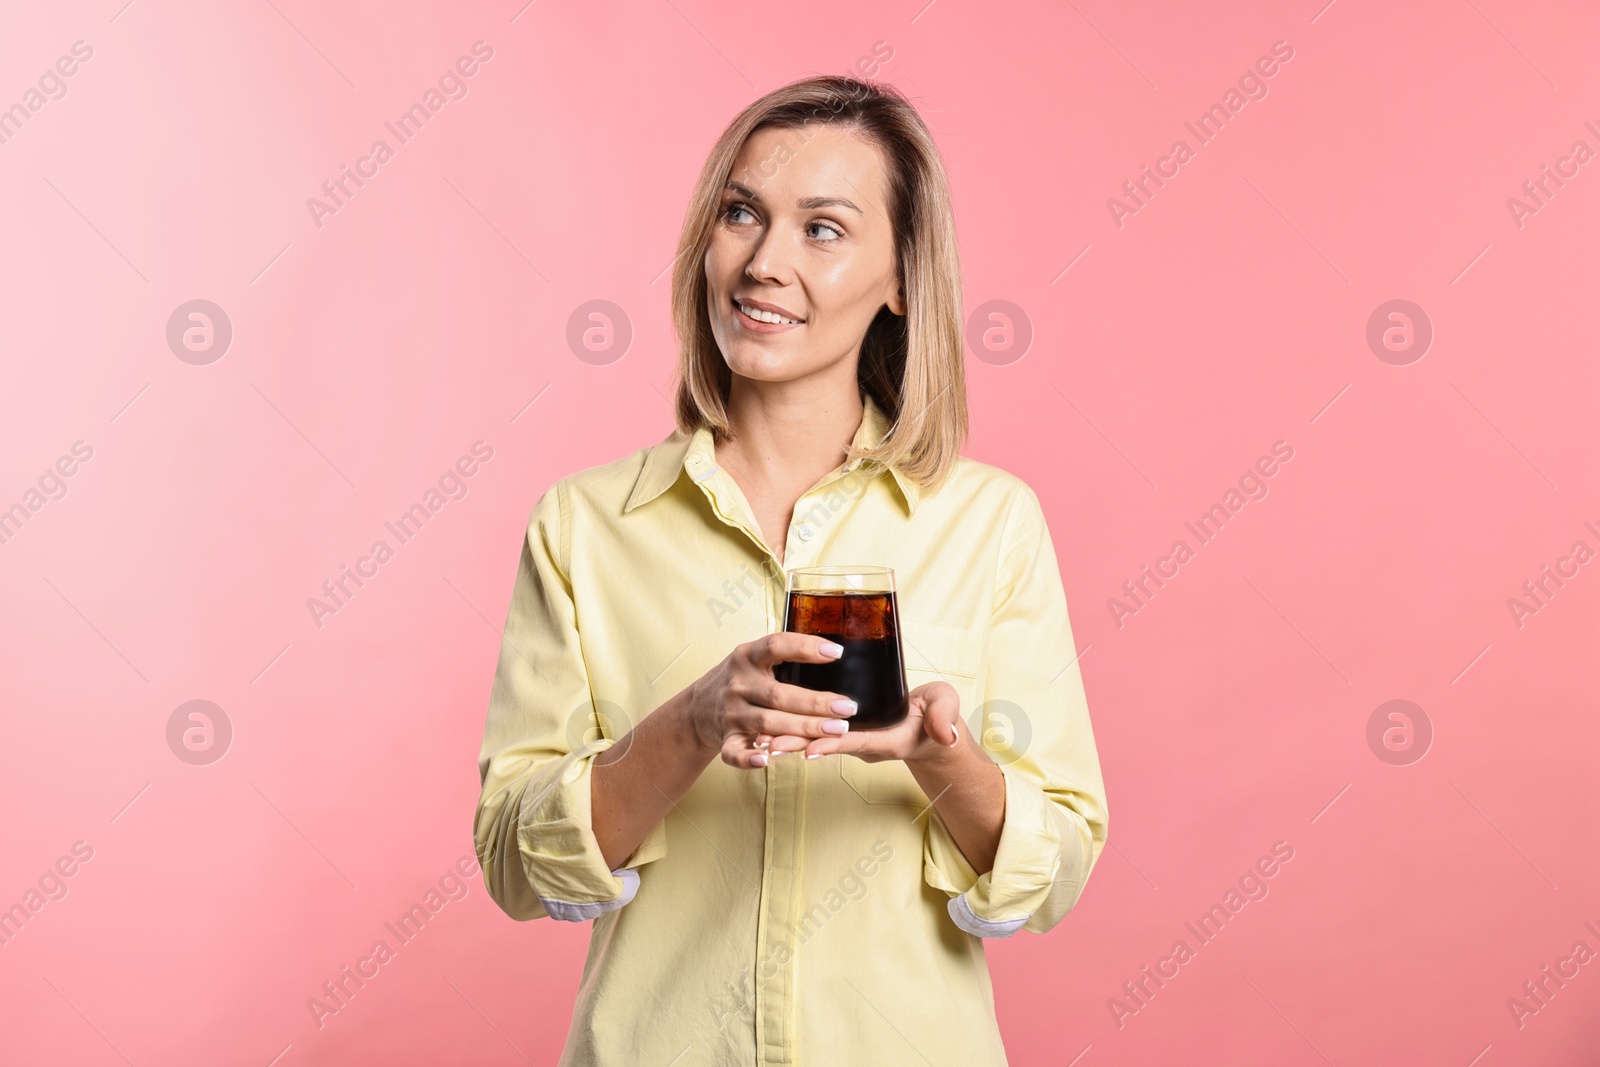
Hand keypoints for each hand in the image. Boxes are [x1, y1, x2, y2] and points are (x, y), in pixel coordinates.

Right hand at [685, 632, 859, 768]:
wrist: (695, 709)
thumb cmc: (739, 680)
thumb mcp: (752, 658)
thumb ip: (782, 654)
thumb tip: (834, 652)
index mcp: (747, 657)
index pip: (776, 645)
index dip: (806, 647)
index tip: (836, 654)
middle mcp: (738, 684)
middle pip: (779, 694)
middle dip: (816, 703)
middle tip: (847, 708)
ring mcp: (731, 713)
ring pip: (767, 723)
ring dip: (803, 729)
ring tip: (836, 730)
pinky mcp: (725, 738)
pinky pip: (734, 752)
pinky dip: (748, 758)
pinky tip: (767, 760)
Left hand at [758, 681, 962, 765]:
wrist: (933, 729)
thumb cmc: (939, 716)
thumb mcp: (946, 710)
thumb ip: (944, 720)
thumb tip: (947, 734)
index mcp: (889, 739)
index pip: (858, 742)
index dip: (834, 744)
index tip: (811, 749)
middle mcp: (867, 744)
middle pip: (829, 744)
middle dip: (800, 744)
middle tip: (771, 745)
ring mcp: (856, 738)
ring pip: (819, 740)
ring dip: (791, 740)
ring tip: (761, 740)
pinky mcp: (848, 730)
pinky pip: (819, 731)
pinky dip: (797, 730)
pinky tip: (771, 727)